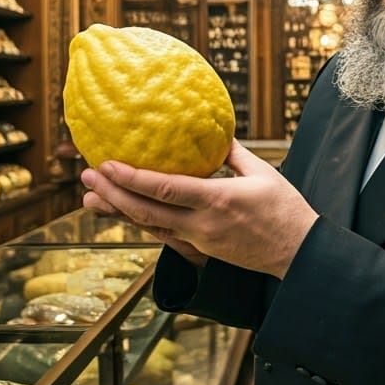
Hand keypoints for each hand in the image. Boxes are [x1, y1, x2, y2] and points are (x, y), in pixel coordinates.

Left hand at [80, 141, 318, 278]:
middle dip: (112, 194)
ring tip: (90, 198)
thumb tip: (212, 131)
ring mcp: (200, 240)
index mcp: (217, 201)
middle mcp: (202, 224)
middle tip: (86, 176)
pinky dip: (140, 223)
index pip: (164, 190)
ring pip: (149, 226)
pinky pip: (163, 234)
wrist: (298, 254)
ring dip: (118, 211)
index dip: (131, 179)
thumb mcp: (263, 173)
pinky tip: (124, 212)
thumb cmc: (285, 210)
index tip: (107, 164)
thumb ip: (233, 153)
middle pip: (146, 211)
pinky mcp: (201, 250)